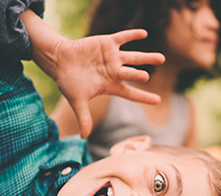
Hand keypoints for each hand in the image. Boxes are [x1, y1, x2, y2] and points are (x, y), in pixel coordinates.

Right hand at [20, 10, 164, 137]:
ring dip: (147, 57)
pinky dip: (133, 35)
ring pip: (134, 57)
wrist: (59, 61)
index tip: (158, 100)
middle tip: (148, 77)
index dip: (144, 97)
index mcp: (111, 86)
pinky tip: (144, 33)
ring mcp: (113, 58)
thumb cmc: (68, 82)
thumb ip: (83, 117)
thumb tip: (83, 137)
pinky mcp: (107, 43)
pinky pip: (122, 38)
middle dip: (141, 75)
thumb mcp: (77, 101)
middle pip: (133, 74)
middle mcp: (115, 72)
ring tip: (161, 59)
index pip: (131, 94)